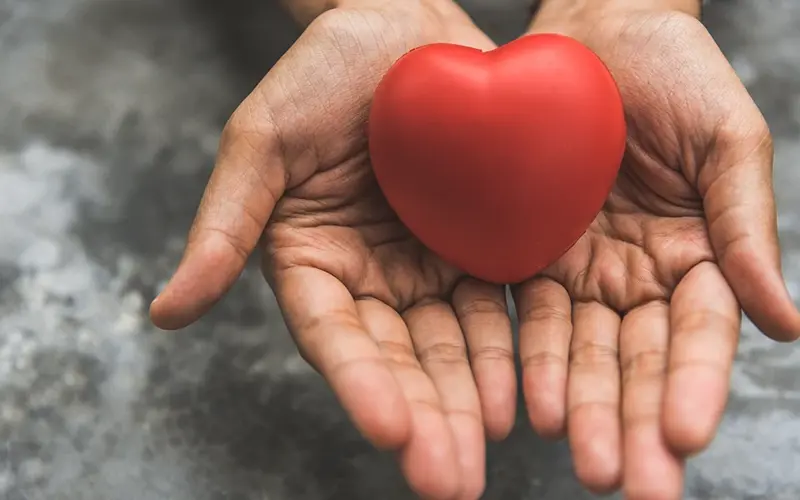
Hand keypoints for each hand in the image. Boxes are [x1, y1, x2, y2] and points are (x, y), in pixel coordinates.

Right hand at [149, 2, 512, 498]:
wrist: (403, 29)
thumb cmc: (322, 73)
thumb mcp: (262, 141)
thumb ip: (224, 227)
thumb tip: (163, 315)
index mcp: (311, 263)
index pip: (333, 337)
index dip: (359, 384)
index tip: (389, 432)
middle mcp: (370, 281)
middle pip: (397, 361)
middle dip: (423, 420)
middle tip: (447, 481)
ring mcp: (429, 270)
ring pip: (452, 350)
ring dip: (469, 406)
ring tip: (488, 458)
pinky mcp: (483, 251)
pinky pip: (498, 309)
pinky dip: (511, 354)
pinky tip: (527, 398)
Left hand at [514, 2, 799, 497]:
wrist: (594, 32)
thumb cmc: (674, 73)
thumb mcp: (727, 140)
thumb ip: (745, 229)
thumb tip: (785, 323)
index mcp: (697, 256)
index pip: (700, 336)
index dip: (694, 384)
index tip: (684, 435)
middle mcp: (638, 277)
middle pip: (639, 362)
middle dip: (635, 422)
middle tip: (631, 484)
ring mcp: (582, 272)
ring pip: (583, 353)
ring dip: (584, 409)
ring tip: (584, 462)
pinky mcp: (528, 256)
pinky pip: (527, 317)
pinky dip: (530, 363)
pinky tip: (531, 407)